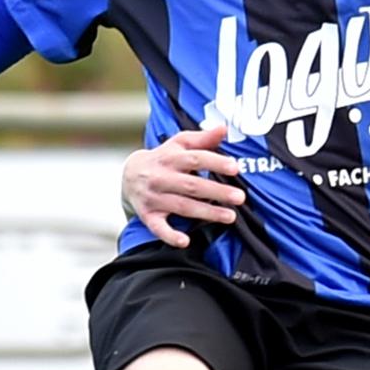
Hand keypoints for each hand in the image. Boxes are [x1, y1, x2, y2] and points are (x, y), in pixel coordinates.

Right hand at [122, 123, 244, 247]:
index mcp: (170, 158)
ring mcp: (154, 198)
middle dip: (216, 192)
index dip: (215, 163)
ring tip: (230, 216)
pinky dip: (170, 235)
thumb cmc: (163, 158)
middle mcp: (161, 177)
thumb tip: (224, 128)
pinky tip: (185, 241)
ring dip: (206, 213)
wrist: (129, 174)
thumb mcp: (179, 144)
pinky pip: (158, 228)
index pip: (195, 158)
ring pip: (182, 206)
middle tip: (240, 197)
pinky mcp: (148, 216)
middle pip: (191, 185)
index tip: (235, 167)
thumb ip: (202, 139)